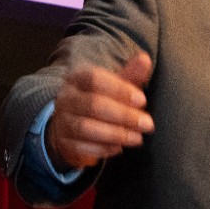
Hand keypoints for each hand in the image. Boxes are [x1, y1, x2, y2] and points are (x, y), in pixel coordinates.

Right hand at [46, 51, 154, 171]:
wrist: (72, 123)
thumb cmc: (101, 98)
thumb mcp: (115, 84)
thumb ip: (130, 74)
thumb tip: (145, 59)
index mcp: (77, 77)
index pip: (94, 78)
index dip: (120, 89)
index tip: (142, 100)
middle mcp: (66, 97)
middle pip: (93, 104)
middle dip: (124, 115)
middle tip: (147, 124)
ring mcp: (62, 120)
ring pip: (86, 128)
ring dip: (116, 134)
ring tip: (137, 138)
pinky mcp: (62, 142)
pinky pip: (80, 147)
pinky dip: (102, 149)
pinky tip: (119, 148)